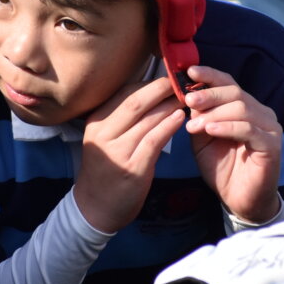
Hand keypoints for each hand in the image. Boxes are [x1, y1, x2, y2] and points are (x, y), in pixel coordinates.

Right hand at [73, 75, 185, 233]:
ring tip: (187, 97)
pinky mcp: (132, 168)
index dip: (149, 82)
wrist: (96, 208)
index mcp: (96, 121)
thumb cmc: (106, 169)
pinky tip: (180, 118)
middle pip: (135, 101)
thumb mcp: (106, 138)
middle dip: (161, 88)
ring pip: (146, 119)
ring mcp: (117, 151)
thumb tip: (152, 92)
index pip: (125, 93)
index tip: (169, 76)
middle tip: (182, 80)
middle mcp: (104, 133)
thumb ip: (124, 118)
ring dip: (169, 105)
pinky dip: (168, 126)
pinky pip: (154, 140)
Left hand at [182, 65, 282, 224]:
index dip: (210, 75)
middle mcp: (261, 113)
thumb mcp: (202, 140)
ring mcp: (269, 128)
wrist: (239, 200)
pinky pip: (249, 129)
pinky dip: (227, 127)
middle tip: (187, 100)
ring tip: (193, 125)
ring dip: (214, 114)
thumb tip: (187, 96)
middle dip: (209, 94)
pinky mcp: (272, 145)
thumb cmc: (222, 169)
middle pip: (235, 92)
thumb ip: (198, 118)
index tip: (188, 71)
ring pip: (241, 108)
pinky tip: (210, 130)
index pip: (229, 83)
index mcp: (245, 108)